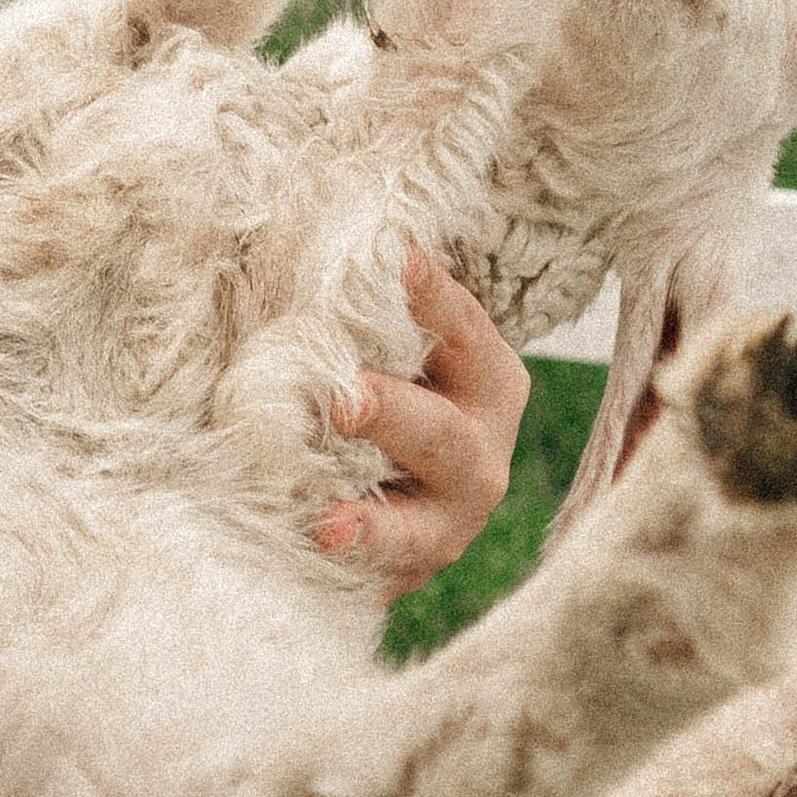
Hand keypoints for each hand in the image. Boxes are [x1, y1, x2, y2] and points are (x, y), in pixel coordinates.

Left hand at [312, 250, 526, 593]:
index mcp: (484, 378)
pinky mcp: (412, 568)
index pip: (461, 328)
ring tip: (330, 520)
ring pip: (419, 521)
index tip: (396, 256)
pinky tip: (315, 547)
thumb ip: (360, 308)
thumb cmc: (371, 389)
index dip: (432, 294)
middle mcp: (480, 450)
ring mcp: (450, 520)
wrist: (368, 498)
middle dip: (396, 415)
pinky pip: (382, 570)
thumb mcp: (382, 344)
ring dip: (373, 518)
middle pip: (444, 434)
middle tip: (344, 399)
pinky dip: (349, 561)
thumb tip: (312, 225)